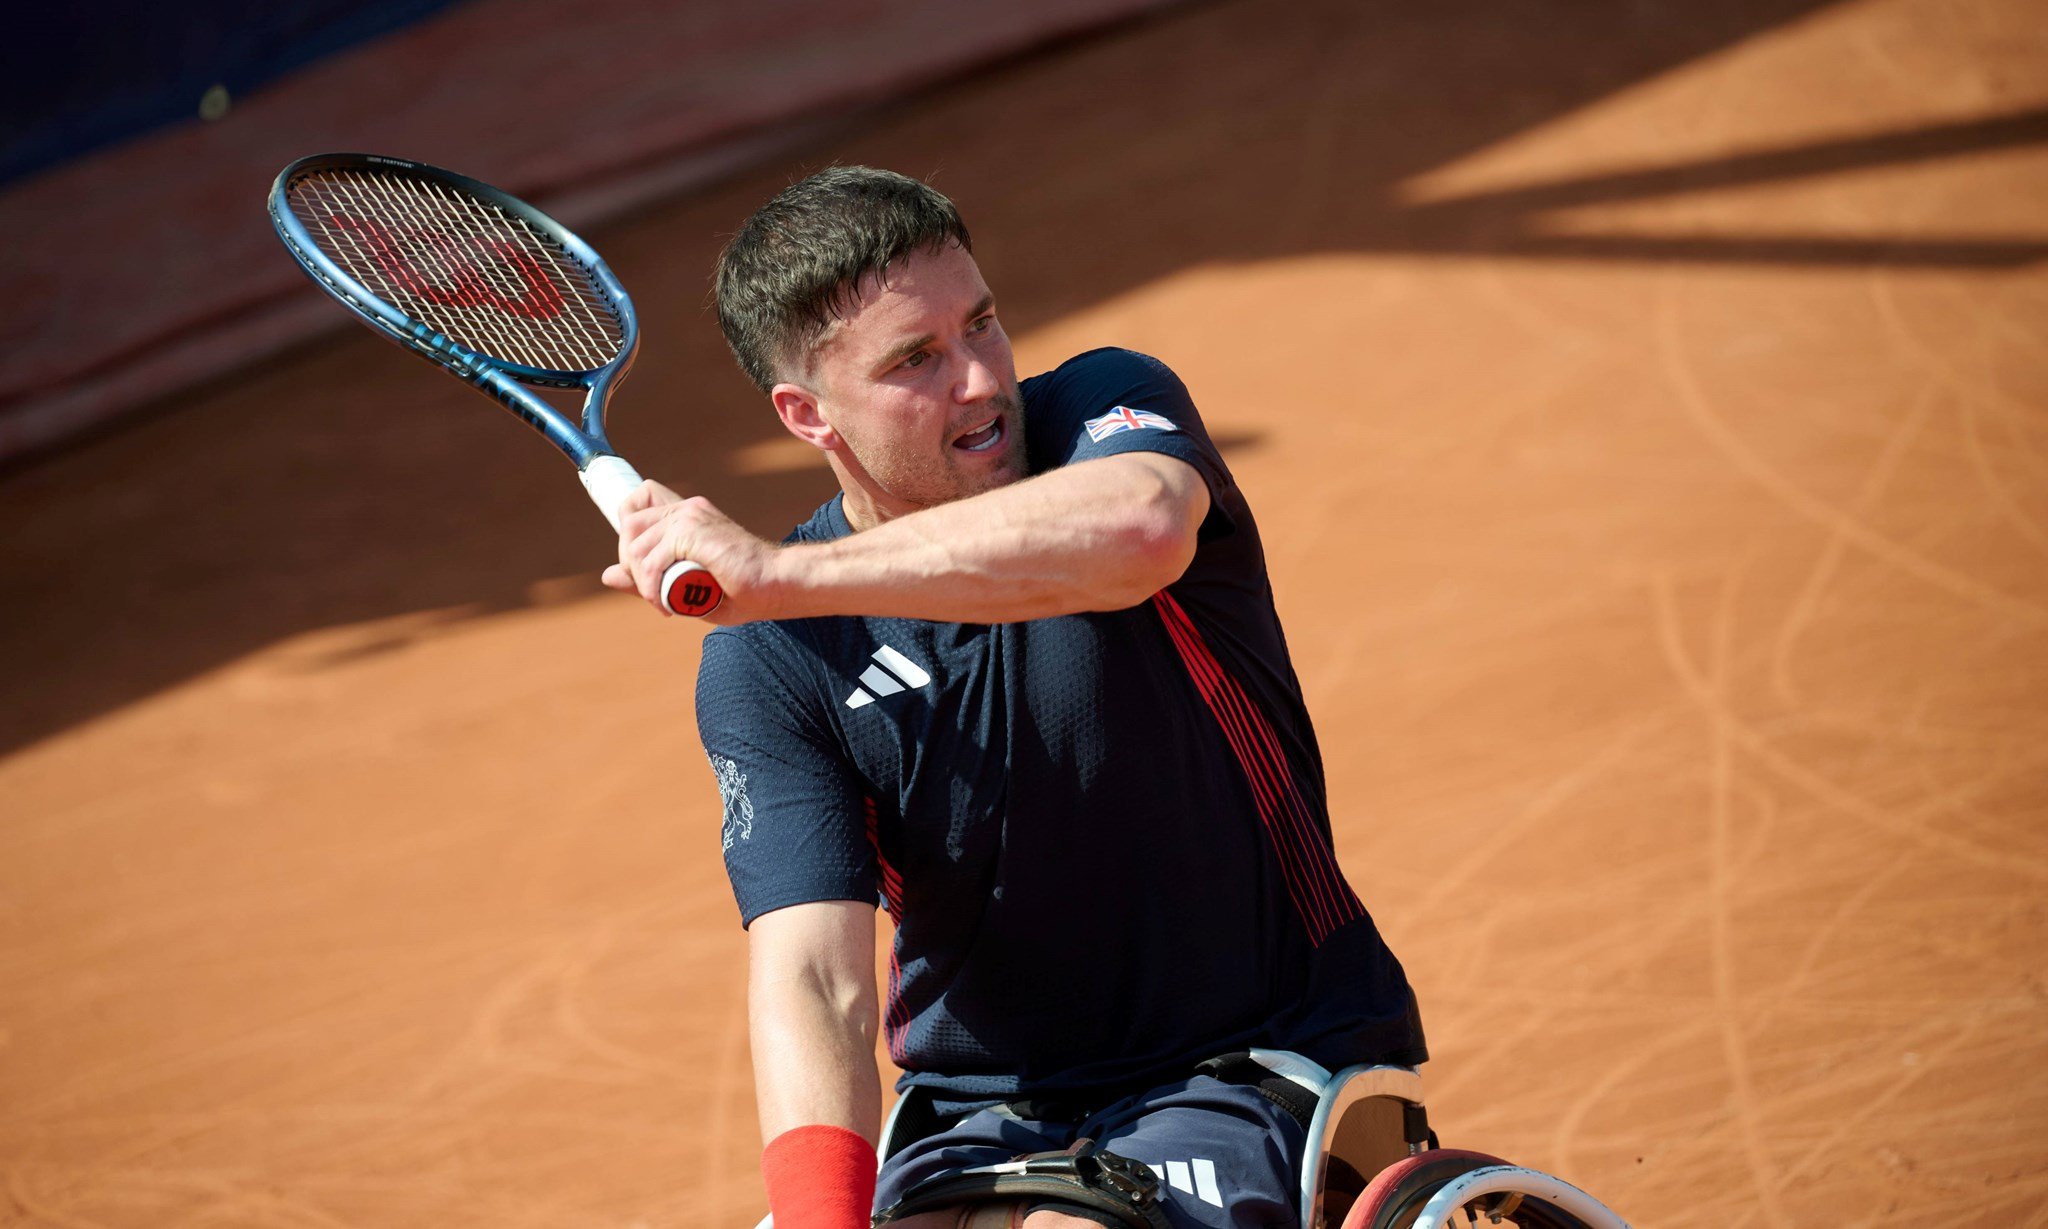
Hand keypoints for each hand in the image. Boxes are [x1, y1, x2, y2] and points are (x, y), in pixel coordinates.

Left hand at [601, 480, 781, 622]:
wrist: (778, 585)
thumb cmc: (742, 589)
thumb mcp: (685, 585)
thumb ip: (647, 578)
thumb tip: (607, 574)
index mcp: (688, 513)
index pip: (638, 500)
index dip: (626, 529)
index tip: (639, 564)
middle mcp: (686, 508)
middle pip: (629, 524)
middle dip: (630, 564)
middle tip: (653, 592)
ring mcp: (690, 516)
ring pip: (636, 546)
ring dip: (642, 582)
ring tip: (665, 603)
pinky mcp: (693, 531)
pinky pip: (651, 561)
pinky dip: (652, 588)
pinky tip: (667, 604)